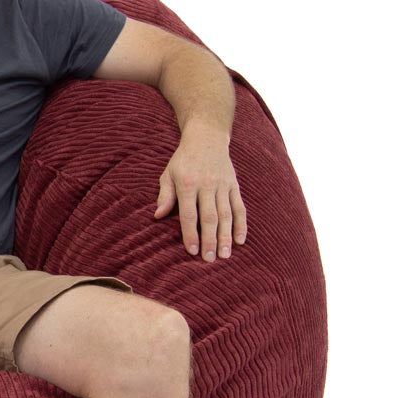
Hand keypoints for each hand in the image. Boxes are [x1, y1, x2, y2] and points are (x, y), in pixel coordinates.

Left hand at [154, 135, 247, 261]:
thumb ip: (165, 195)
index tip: (192, 251)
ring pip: (226, 215)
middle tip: (210, 259)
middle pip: (209, 217)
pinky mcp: (234, 185)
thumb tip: (157, 215)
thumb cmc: (183, 160)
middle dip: (210, 240)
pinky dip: (241, 224)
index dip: (190, 234)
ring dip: (226, 236)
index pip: (189, 214)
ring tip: (225, 255)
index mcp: (188, 184)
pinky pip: (239, 207)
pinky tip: (241, 240)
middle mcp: (207, 185)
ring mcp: (223, 186)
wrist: (207, 138)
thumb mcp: (168, 174)